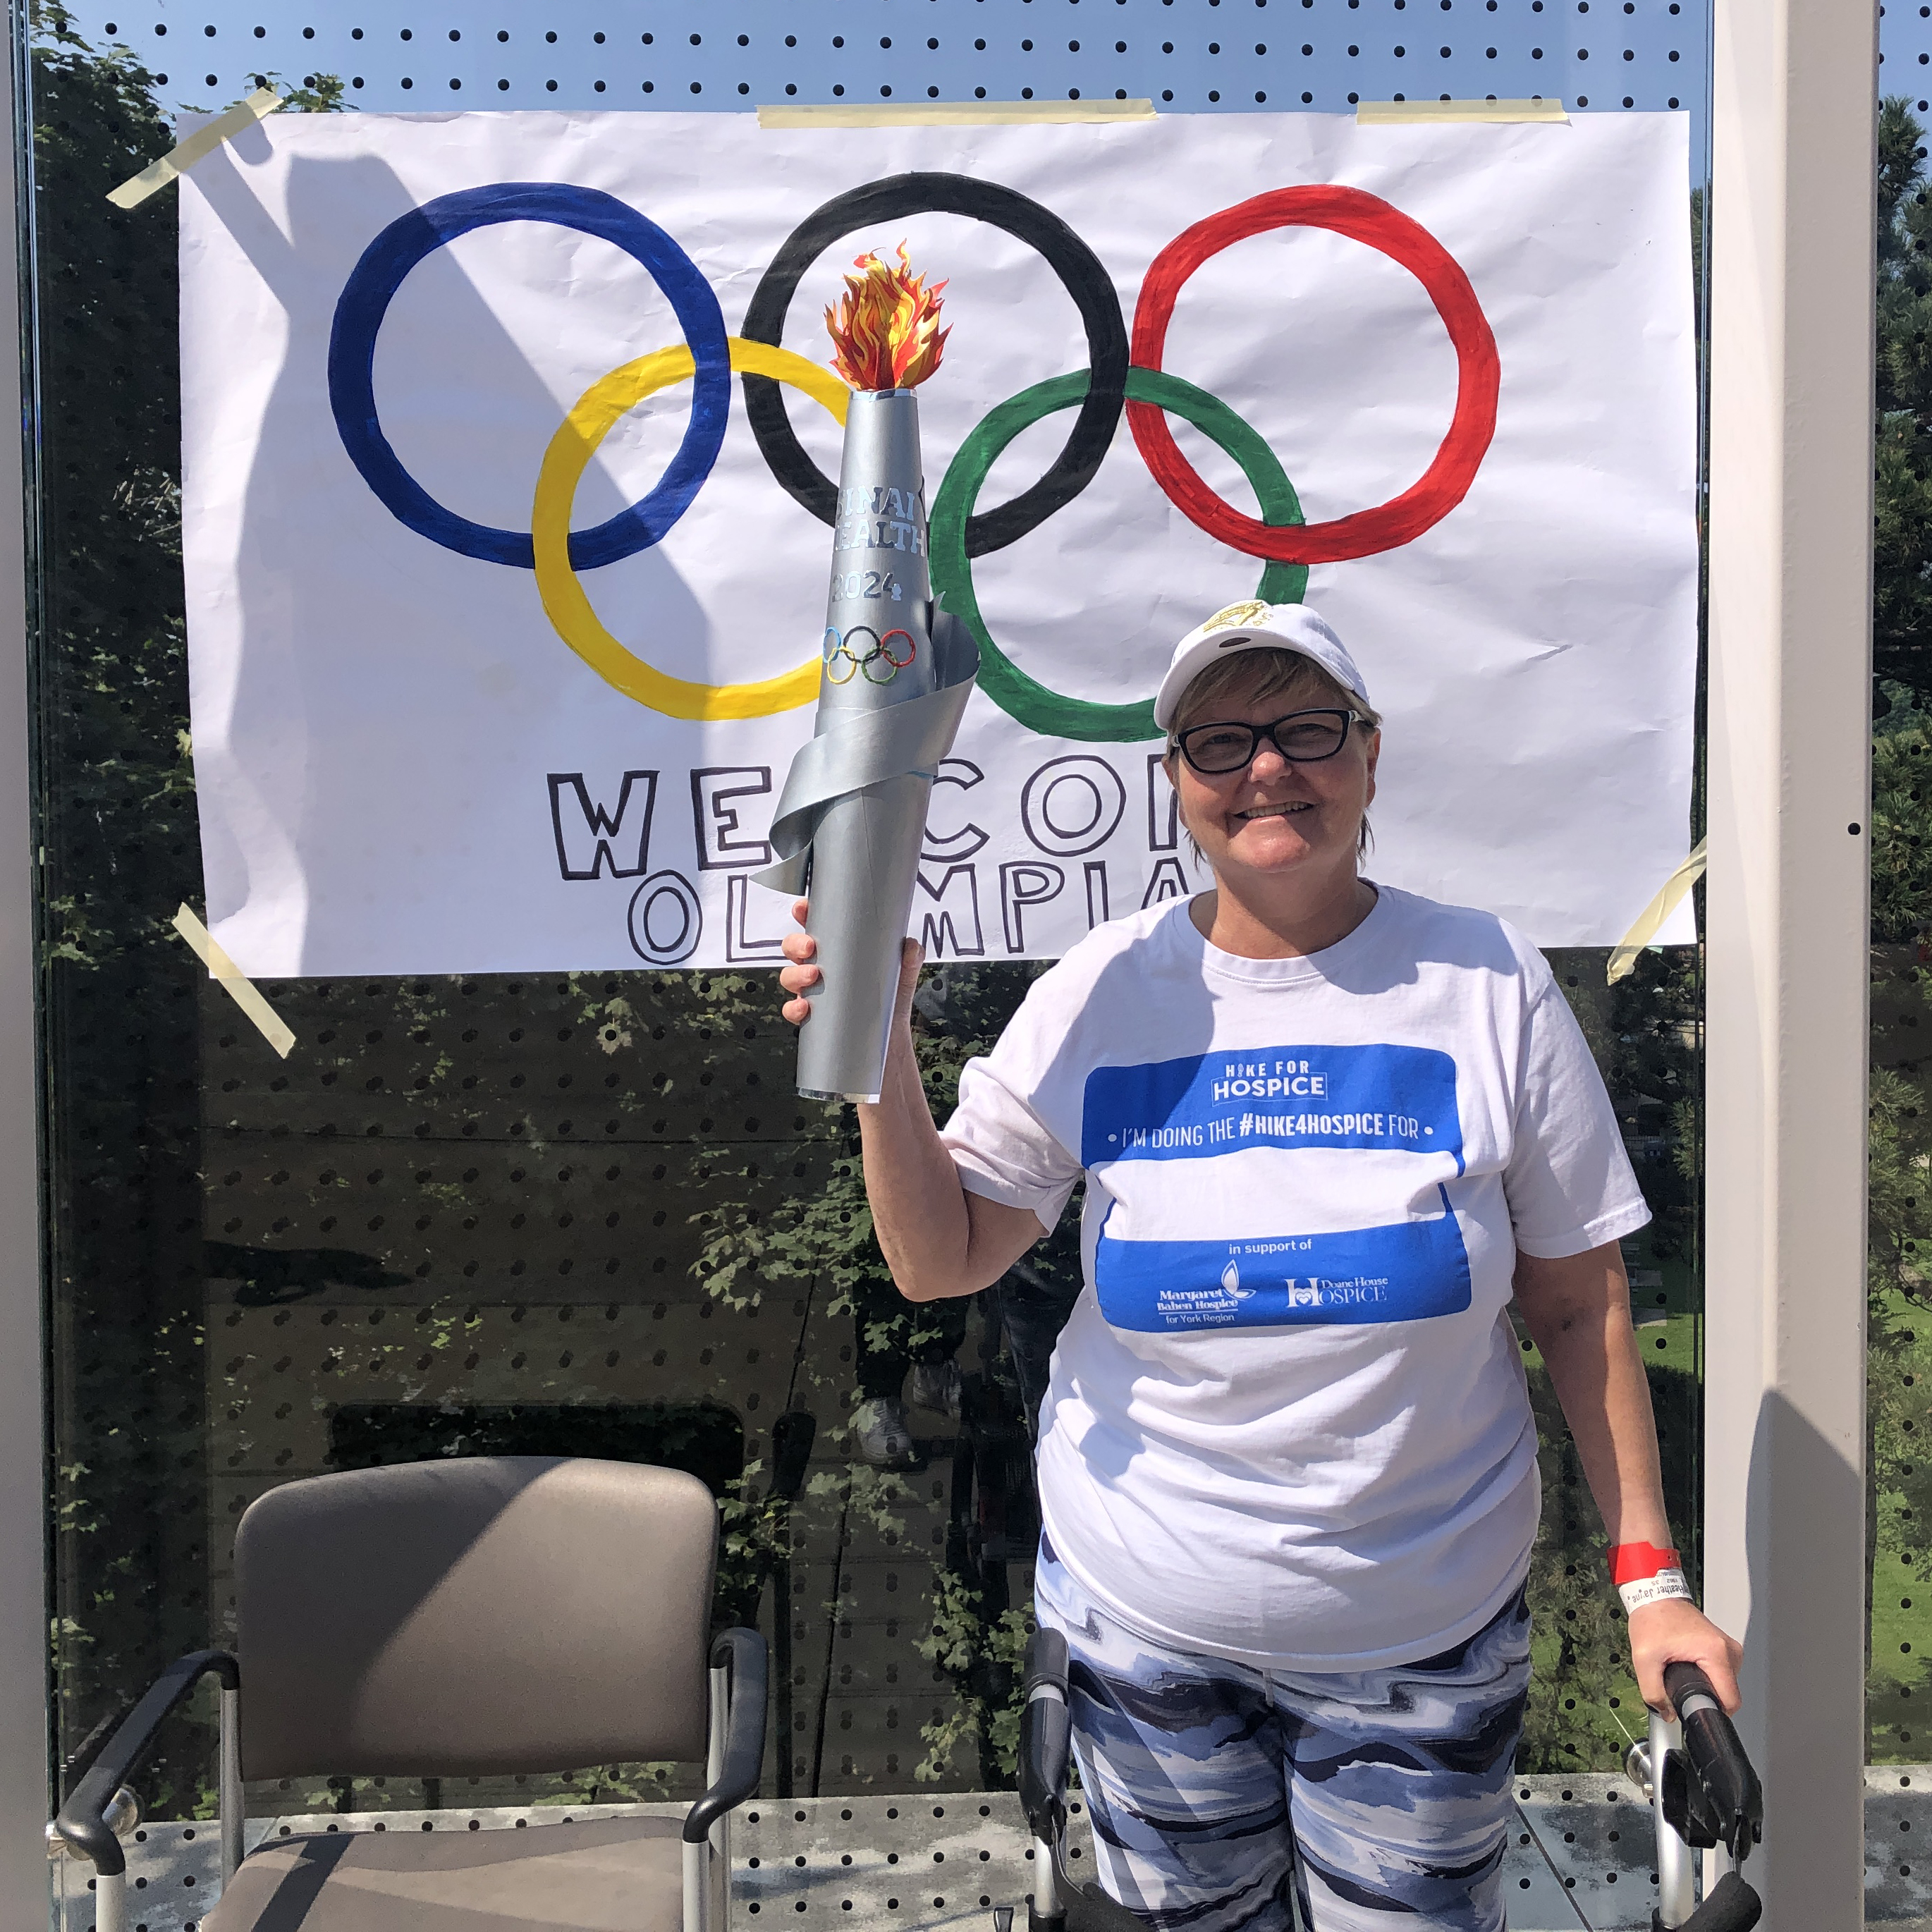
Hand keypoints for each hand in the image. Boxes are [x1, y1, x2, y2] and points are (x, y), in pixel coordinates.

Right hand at [776, 901, 925, 1032]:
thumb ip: (910, 959)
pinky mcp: (813, 1017)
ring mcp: (814, 992)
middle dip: (795, 944)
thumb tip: (911, 946)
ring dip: (795, 974)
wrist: (890, 1040)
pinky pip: (793, 1011)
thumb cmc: (890, 1002)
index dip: (804, 914)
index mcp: (838, 952)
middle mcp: (822, 969)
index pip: (816, 927)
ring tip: (813, 976)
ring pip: (790, 977)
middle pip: (794, 949)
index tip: (804, 908)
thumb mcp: (902, 977)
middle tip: (810, 948)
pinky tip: (804, 1007)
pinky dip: (793, 1009)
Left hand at [1628, 1598, 1742, 1715]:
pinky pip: (1721, 1673)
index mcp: (1716, 1652)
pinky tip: (1689, 1668)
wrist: (1654, 1594)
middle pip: (1727, 1693)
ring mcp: (1727, 1647)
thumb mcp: (1644, 1658)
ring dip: (1705, 1686)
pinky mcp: (1722, 1646)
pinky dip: (1707, 1676)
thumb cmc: (1652, 1618)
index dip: (1712, 1712)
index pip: (1731, 1700)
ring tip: (1682, 1673)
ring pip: (1725, 1684)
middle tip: (1680, 1686)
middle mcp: (1728, 1649)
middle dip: (1704, 1697)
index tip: (1694, 1710)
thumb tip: (1667, 1714)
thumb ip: (1653, 1692)